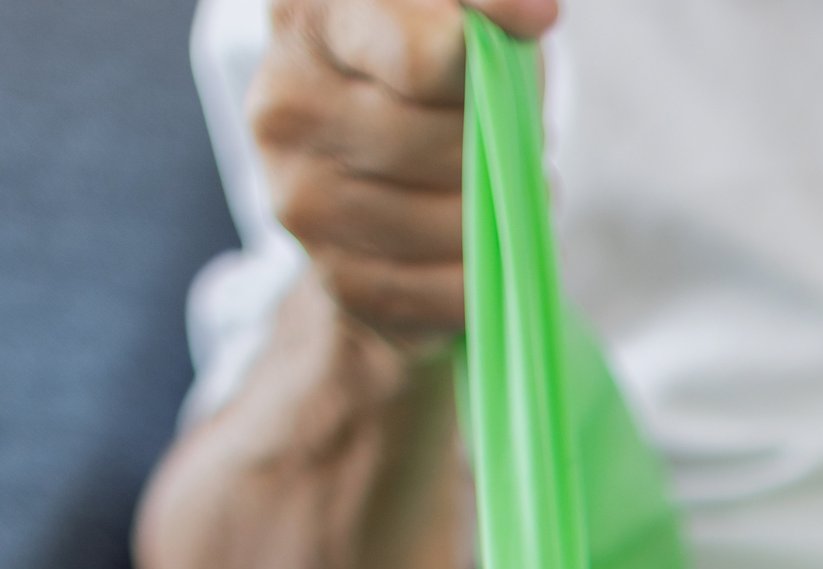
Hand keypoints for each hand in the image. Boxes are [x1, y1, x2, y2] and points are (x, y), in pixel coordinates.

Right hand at [250, 0, 556, 351]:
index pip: (419, 52)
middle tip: (505, 130)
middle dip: (497, 140)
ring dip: (502, 210)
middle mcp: (285, 107)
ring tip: (499, 186)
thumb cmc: (425, 83)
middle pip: (441, 140)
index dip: (484, 52)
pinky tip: (487, 243)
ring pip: (454, 218)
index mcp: (306, 20)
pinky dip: (489, 270)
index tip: (538, 24)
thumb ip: (481, 4)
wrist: (372, 190)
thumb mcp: (449, 16)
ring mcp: (303, 201)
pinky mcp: (339, 279)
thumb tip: (536, 13)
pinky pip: (451, 286)